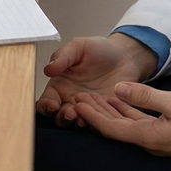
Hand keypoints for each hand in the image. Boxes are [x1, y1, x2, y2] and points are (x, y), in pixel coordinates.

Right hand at [36, 34, 156, 128]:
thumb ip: (63, 57)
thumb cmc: (99, 49)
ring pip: (76, 123)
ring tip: (82, 119)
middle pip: (59, 116)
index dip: (47, 105)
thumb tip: (48, 69)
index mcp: (60, 85)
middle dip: (62, 117)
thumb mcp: (78, 47)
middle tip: (70, 113)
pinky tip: (98, 119)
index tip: (53, 104)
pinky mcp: (104, 114)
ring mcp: (88, 109)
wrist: (124, 56)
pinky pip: (97, 123)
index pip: (46, 100)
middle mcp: (71, 100)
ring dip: (77, 123)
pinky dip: (96, 124)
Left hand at [71, 82, 170, 165]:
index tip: (77, 103)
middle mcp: (148, 141)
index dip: (92, 116)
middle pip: (114, 127)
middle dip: (95, 113)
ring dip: (109, 111)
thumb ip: (146, 96)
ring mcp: (156, 139)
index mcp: (147, 136)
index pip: (111, 128)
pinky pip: (138, 123)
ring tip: (92, 97)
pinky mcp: (165, 134)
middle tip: (77, 97)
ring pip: (125, 124)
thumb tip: (118, 88)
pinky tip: (120, 101)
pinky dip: (126, 111)